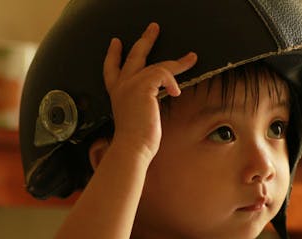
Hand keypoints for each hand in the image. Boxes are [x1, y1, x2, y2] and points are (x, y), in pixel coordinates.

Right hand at [103, 22, 196, 158]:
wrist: (132, 147)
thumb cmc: (136, 139)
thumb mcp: (137, 116)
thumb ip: (142, 103)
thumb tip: (156, 98)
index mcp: (118, 93)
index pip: (111, 68)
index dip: (113, 55)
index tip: (116, 43)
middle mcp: (121, 86)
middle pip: (133, 56)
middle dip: (145, 40)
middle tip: (154, 28)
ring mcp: (131, 85)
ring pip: (156, 64)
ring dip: (177, 62)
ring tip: (190, 59)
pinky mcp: (143, 87)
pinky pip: (162, 74)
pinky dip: (173, 81)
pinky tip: (176, 93)